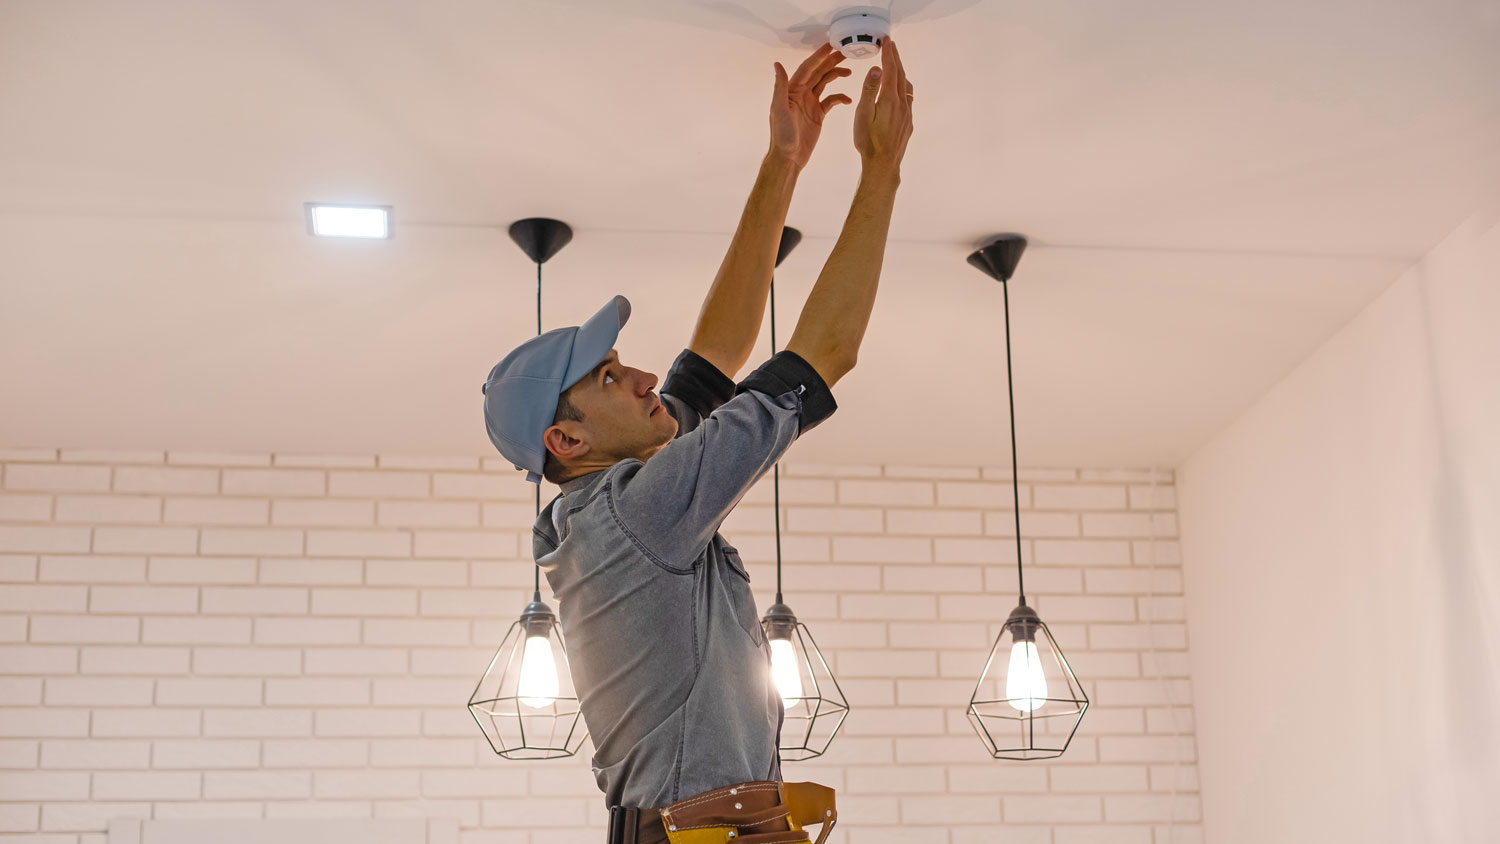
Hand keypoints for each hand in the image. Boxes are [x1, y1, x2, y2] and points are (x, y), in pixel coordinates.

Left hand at [769, 42, 852, 169]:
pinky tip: (848, 100)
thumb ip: (780, 86)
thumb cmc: (781, 136)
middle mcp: (801, 94)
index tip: (831, 45)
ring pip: (825, 83)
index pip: (808, 68)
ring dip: (836, 75)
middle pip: (819, 72)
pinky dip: (840, 98)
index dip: (819, 55)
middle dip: (831, 61)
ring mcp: (810, 104)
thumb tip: (777, 64)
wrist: (788, 158)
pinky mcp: (818, 115)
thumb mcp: (778, 109)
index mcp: (792, 90)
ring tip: (850, 71)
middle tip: (846, 52)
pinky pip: (831, 101)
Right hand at [852, 38, 912, 177]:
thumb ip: (869, 90)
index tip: (887, 41)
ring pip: (906, 86)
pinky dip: (903, 87)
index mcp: (889, 99)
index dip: (888, 54)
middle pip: (901, 75)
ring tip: (895, 64)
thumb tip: (875, 69)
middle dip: (895, 58)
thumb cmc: (868, 142)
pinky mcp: (908, 122)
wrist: (883, 165)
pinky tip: (899, 90)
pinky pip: (908, 98)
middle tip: (891, 45)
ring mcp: (907, 114)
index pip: (890, 70)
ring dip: (901, 72)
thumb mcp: (863, 114)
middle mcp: (902, 104)